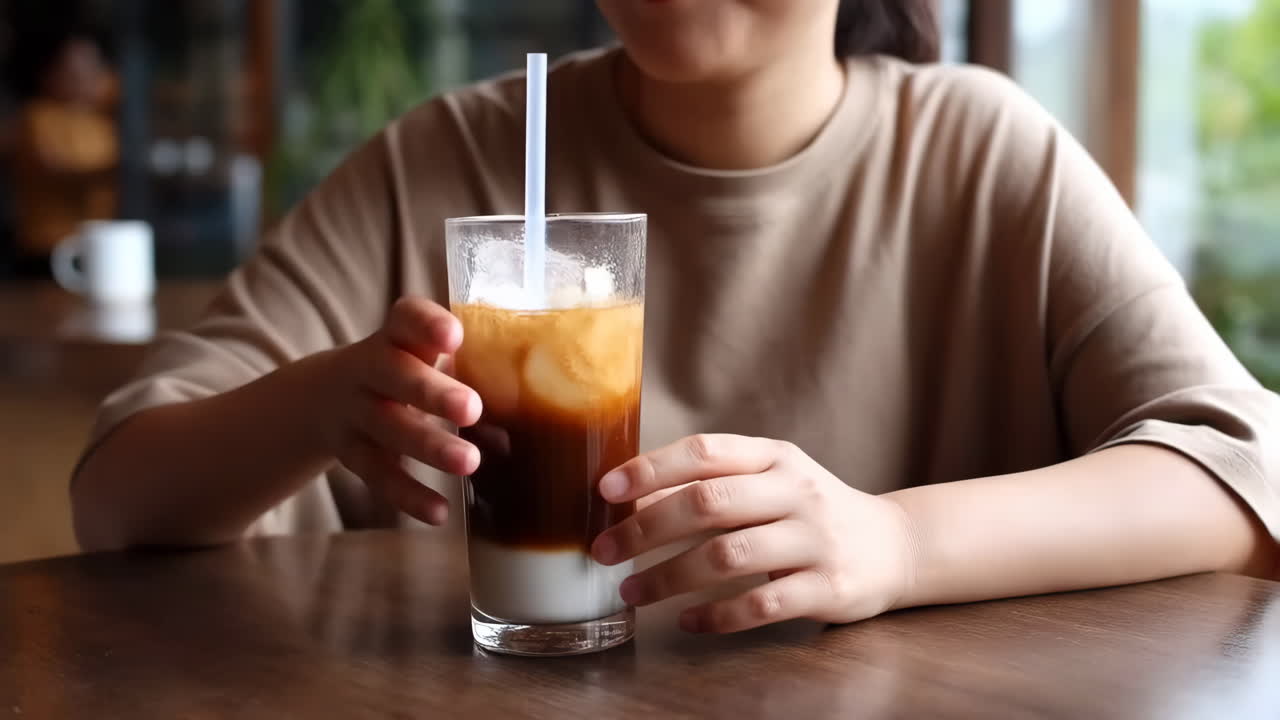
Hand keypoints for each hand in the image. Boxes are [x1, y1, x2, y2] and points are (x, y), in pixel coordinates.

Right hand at [323, 297, 481, 525]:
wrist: (321, 397)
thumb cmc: (403, 372)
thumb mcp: (422, 355)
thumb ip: (470, 366)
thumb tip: (542, 405)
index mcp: (395, 336)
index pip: (405, 319)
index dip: (426, 325)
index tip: (454, 336)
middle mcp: (369, 368)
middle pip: (393, 375)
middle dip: (431, 392)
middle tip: (472, 408)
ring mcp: (355, 411)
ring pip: (387, 427)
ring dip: (428, 446)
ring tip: (469, 462)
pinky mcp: (350, 452)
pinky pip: (377, 474)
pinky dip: (408, 495)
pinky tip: (439, 512)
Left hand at [591, 434, 915, 633]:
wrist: (894, 546)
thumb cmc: (809, 510)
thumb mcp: (769, 481)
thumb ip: (711, 483)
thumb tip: (630, 498)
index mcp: (774, 457)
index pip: (705, 452)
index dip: (651, 469)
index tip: (606, 490)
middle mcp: (795, 491)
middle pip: (708, 504)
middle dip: (646, 529)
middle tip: (603, 552)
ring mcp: (814, 540)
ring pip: (728, 556)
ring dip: (669, 577)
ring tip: (631, 592)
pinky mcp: (828, 588)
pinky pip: (761, 605)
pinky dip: (717, 616)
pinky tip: (688, 622)